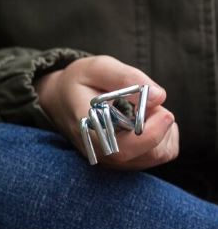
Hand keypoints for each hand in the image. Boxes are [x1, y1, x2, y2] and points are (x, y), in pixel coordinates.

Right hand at [35, 55, 178, 169]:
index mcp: (89, 131)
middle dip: (162, 125)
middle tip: (151, 101)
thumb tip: (159, 97)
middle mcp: (101, 153)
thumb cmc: (79, 82)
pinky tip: (150, 121)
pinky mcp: (127, 161)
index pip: (122, 149)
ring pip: (160, 154)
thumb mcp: (97, 68)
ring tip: (145, 109)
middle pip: (149, 153)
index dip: (150, 134)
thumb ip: (126, 78)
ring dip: (165, 129)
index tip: (163, 110)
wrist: (61, 99)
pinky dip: (167, 136)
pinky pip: (163, 154)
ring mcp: (115, 160)